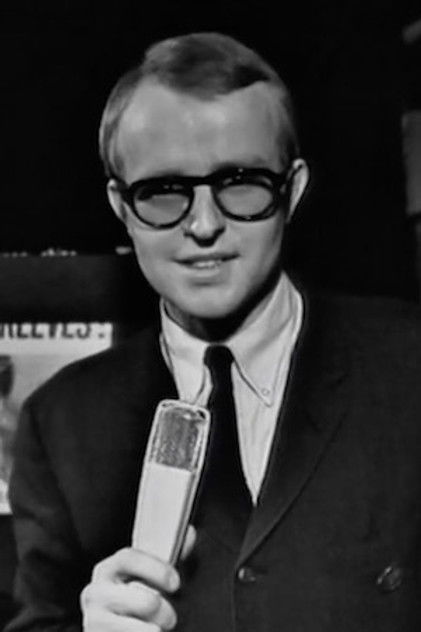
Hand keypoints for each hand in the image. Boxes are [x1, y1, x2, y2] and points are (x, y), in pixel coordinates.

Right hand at [81, 526, 195, 631]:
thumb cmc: (133, 600)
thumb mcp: (147, 576)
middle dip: (164, 611)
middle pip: (145, 601)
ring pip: (140, 628)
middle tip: (169, 616)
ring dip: (155, 630)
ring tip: (155, 628)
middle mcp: (95, 592)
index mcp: (107, 568)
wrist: (113, 630)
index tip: (176, 583)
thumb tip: (189, 533)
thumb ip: (168, 555)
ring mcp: (94, 619)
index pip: (128, 558)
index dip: (156, 569)